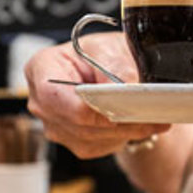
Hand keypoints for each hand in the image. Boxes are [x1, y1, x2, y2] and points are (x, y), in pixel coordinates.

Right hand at [25, 32, 169, 158]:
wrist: (109, 69)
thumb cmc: (101, 54)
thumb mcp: (109, 47)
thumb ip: (114, 65)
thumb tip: (120, 89)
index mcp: (42, 68)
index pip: (55, 95)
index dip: (86, 105)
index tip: (118, 105)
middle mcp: (41, 100)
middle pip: (75, 121)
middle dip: (114, 120)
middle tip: (148, 115)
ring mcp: (54, 124)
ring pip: (90, 137)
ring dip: (123, 131)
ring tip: (151, 119)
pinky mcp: (71, 140)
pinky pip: (96, 146)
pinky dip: (120, 137)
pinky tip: (136, 125)